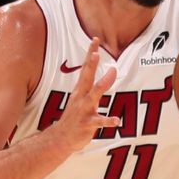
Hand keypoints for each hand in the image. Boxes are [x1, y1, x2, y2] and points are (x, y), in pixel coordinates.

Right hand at [52, 38, 119, 152]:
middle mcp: (81, 98)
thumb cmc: (75, 117)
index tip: (95, 39)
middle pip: (86, 77)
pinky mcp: (87, 124)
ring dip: (102, 85)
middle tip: (95, 52)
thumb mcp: (80, 98)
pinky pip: (99, 122)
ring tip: (112, 74)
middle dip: (91, 64)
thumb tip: (100, 74)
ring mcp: (83, 110)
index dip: (90, 53)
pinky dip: (108, 121)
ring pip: (93, 96)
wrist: (61, 139)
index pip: (86, 68)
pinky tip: (117, 120)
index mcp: (80, 91)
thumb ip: (90, 85)